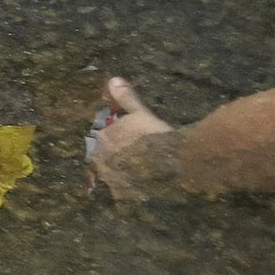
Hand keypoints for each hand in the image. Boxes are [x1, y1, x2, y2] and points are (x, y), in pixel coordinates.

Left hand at [89, 77, 173, 200]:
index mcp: (102, 139)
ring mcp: (110, 179)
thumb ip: (126, 98)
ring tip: (137, 175)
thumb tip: (113, 80)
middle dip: (114, 159)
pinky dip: (127, 191)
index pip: (102, 140)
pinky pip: (119, 193)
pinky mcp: (121, 195)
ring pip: (109, 177)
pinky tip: (139, 190)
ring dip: (119, 175)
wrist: (173, 161)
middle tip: (134, 158)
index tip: (129, 142)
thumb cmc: (156, 134)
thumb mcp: (141, 113)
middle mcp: (101, 161)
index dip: (115, 141)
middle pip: (103, 160)